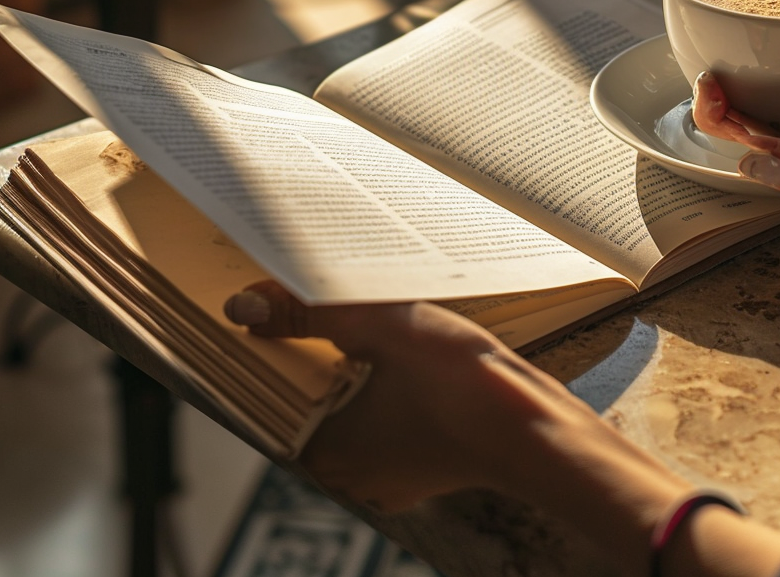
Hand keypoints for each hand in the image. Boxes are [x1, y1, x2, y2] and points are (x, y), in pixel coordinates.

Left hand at [223, 283, 633, 514]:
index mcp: (329, 451)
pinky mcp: (426, 462)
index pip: (276, 397)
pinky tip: (404, 354)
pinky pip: (389, 419)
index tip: (276, 315)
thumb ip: (308, 313)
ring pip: (353, 408)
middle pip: (313, 400)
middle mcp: (354, 475)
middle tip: (319, 307)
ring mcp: (393, 474)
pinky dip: (388, 387)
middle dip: (315, 354)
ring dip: (354, 367)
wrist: (534, 425)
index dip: (274, 351)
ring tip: (364, 324)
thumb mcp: (378, 330)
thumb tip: (245, 305)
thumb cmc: (459, 386)